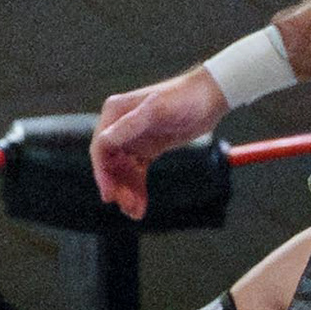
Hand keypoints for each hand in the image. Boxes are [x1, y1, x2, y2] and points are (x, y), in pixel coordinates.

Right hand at [91, 66, 226, 219]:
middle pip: (110, 164)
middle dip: (117, 186)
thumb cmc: (185, 98)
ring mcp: (133, 138)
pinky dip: (137, 189)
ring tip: (136, 211)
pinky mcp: (147, 149)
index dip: (102, 173)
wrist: (210, 97)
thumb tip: (103, 141)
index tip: (109, 194)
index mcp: (115, 112)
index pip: (100, 148)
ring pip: (123, 172)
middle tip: (127, 207)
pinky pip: (136, 173)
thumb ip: (130, 125)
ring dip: (127, 192)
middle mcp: (120, 126)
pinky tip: (141, 204)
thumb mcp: (156, 110)